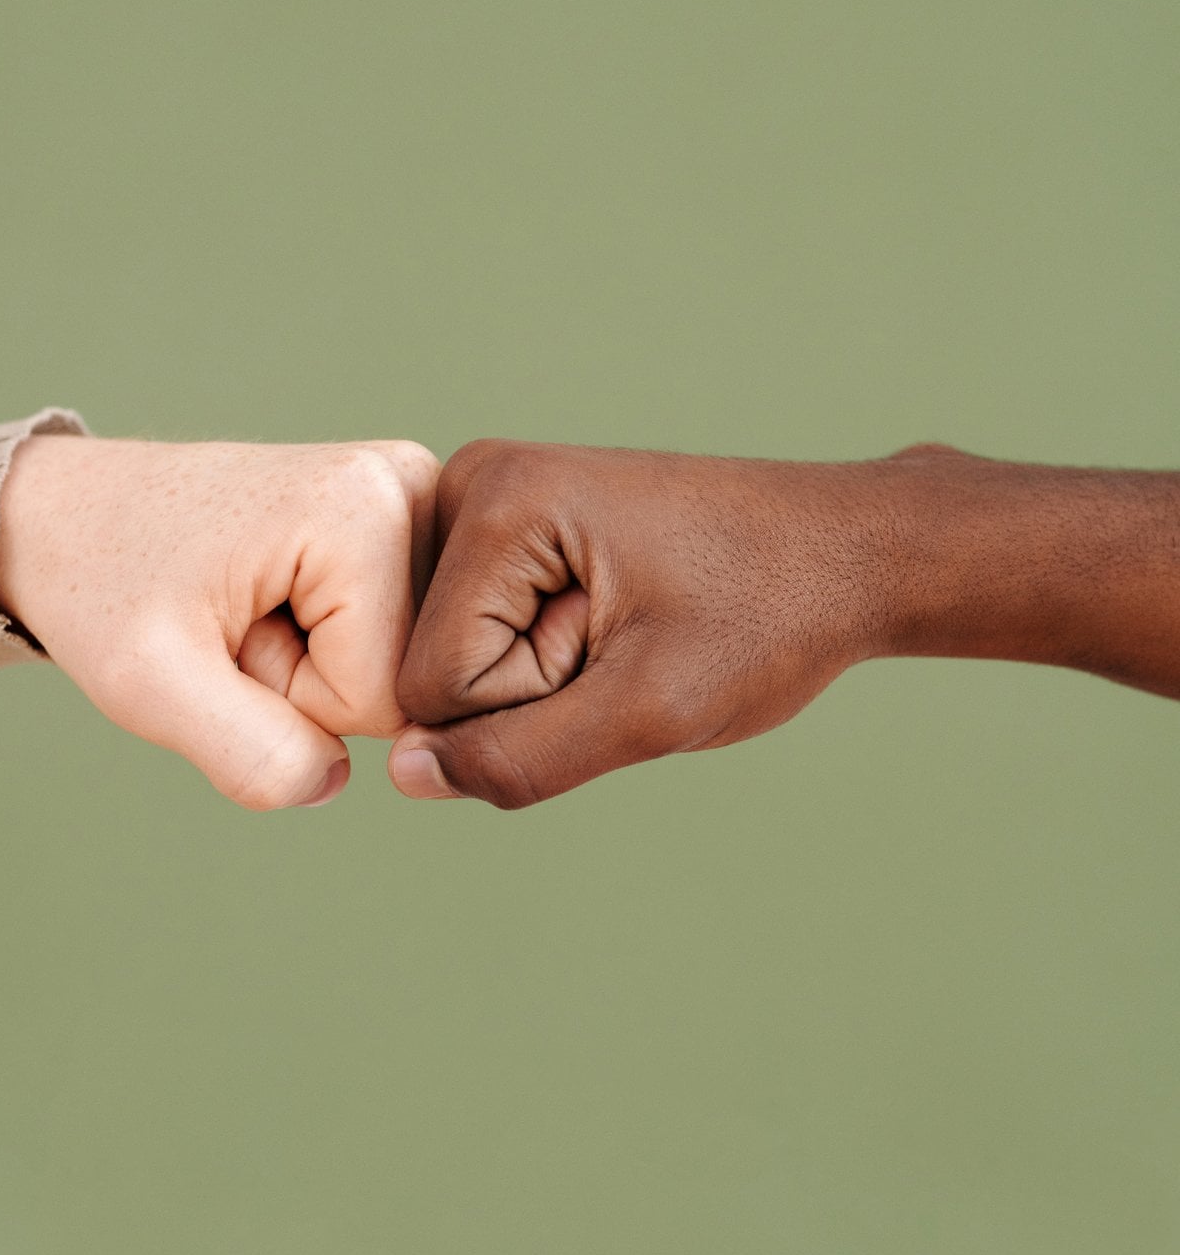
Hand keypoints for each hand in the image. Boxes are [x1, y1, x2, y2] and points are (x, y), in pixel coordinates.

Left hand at [0, 435, 438, 808]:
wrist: (69, 515)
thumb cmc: (100, 585)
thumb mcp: (150, 685)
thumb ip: (250, 753)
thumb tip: (332, 780)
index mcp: (367, 508)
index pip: (386, 697)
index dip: (296, 699)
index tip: (229, 636)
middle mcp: (413, 486)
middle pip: (410, 676)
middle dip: (314, 681)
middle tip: (234, 623)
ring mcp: (417, 496)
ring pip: (407, 662)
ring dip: (321, 662)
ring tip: (248, 608)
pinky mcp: (406, 515)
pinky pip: (398, 637)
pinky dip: (331, 641)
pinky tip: (276, 597)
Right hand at [387, 438, 888, 806]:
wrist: (849, 550)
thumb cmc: (767, 616)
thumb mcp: (652, 711)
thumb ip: (521, 757)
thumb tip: (405, 774)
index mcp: (498, 501)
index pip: (430, 684)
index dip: (530, 705)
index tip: (624, 648)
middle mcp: (472, 480)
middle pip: (434, 665)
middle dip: (531, 688)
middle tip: (632, 637)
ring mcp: (488, 497)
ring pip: (458, 657)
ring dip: (543, 675)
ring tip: (631, 625)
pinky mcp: (508, 521)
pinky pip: (485, 633)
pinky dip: (550, 652)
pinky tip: (618, 616)